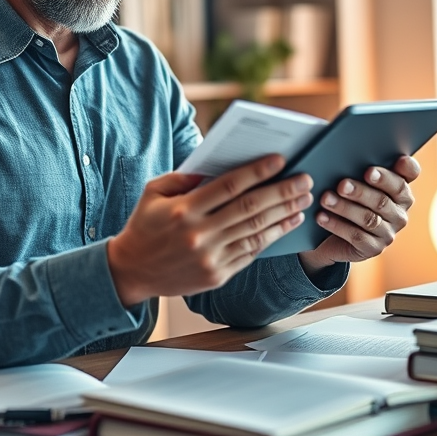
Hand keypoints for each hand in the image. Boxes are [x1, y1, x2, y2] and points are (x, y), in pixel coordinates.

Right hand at [106, 155, 313, 306]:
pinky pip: (251, 253)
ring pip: (256, 232)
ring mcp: (210, 258)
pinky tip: (288, 222)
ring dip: (284, 214)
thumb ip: (185, 177)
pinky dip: (273, 237)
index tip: (280, 159)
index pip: (228, 186)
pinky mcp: (217, 276)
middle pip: (250, 209)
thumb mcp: (155, 193)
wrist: (132, 271)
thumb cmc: (144, 225)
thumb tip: (218, 165)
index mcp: (183, 211)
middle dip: (282, 192)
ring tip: (304, 200)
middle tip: (305, 179)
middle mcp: (199, 235)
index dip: (257, 172)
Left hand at [298, 155, 419, 275]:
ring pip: (369, 219)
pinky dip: (337, 225)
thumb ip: (360, 169)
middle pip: (383, 200)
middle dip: (361, 191)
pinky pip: (356, 236)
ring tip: (326, 199)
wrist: (333, 236)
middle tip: (342, 184)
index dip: (401, 170)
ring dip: (345, 208)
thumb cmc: (347, 200)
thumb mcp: (355, 183)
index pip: (409, 176)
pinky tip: (322, 217)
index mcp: (400, 190)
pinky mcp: (374, 248)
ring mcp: (388, 232)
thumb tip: (346, 154)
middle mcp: (399, 212)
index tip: (377, 166)